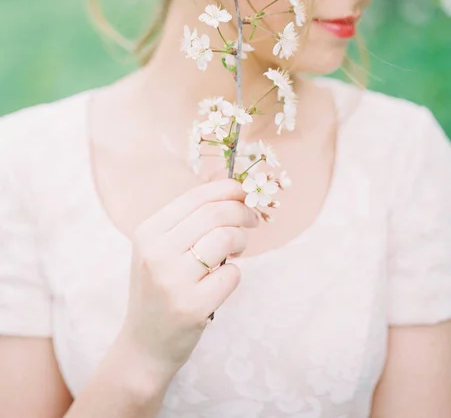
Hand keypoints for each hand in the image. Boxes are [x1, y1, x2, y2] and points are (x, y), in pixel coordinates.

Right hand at [118, 178, 259, 377]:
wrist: (143, 346)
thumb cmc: (159, 290)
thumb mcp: (159, 250)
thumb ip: (188, 222)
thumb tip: (234, 193)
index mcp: (148, 232)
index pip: (196, 196)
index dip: (228, 189)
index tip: (246, 193)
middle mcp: (156, 253)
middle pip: (215, 214)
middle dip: (243, 212)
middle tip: (253, 220)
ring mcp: (172, 281)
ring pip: (225, 239)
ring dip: (241, 241)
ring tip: (236, 251)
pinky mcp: (191, 306)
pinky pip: (232, 275)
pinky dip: (234, 274)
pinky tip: (221, 282)